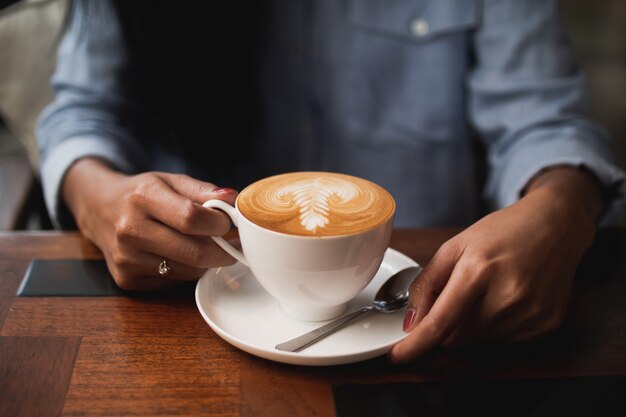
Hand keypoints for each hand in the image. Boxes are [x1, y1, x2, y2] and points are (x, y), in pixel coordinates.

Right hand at [63, 158, 237, 289]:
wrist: (99, 209)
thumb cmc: (141, 194)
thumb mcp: (170, 181)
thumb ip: (203, 190)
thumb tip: (233, 199)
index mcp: (143, 198)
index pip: (192, 218)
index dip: (219, 223)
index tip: (228, 222)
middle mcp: (130, 230)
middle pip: (193, 252)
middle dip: (222, 250)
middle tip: (232, 243)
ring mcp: (126, 258)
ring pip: (187, 271)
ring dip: (205, 262)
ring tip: (205, 245)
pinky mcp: (126, 279)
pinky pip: (173, 281)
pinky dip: (185, 270)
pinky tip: (180, 255)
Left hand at [390, 167, 602, 362]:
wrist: (555, 225)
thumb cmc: (502, 232)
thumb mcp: (455, 246)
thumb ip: (427, 284)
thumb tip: (412, 322)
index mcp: (479, 270)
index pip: (441, 322)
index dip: (416, 345)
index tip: (398, 356)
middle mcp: (508, 296)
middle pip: (456, 338)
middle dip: (446, 325)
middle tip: (458, 296)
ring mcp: (531, 313)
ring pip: (477, 343)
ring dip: (470, 326)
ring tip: (486, 292)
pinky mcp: (546, 325)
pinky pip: (503, 342)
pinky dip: (494, 328)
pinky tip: (505, 299)